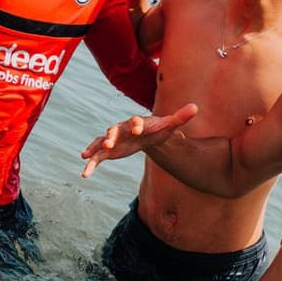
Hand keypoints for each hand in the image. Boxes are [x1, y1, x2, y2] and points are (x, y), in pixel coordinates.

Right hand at [81, 104, 198, 176]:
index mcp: (137, 122)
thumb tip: (195, 107)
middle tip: (108, 143)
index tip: (138, 129)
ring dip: (95, 148)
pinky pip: (97, 156)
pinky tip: (85, 173)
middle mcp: (122, 129)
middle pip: (114, 130)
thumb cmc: (158, 129)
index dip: (136, 124)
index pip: (135, 121)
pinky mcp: (108, 151)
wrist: (146, 135)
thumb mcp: (168, 125)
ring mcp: (113, 139)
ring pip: (100, 142)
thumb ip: (180, 117)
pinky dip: (91, 163)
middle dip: (111, 136)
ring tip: (86, 157)